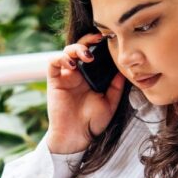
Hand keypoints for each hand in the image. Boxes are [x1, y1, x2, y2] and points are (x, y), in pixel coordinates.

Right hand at [46, 33, 125, 153]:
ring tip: (87, 56)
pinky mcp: (54, 81)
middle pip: (79, 47)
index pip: (93, 53)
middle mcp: (77, 74)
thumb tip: (124, 70)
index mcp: (90, 76)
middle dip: (88, 40)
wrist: (77, 137)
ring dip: (76, 48)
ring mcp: (65, 76)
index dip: (99, 44)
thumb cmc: (92, 122)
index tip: (110, 39)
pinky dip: (61, 58)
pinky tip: (72, 64)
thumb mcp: (110, 103)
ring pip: (66, 51)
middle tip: (99, 39)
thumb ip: (116, 86)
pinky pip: (53, 62)